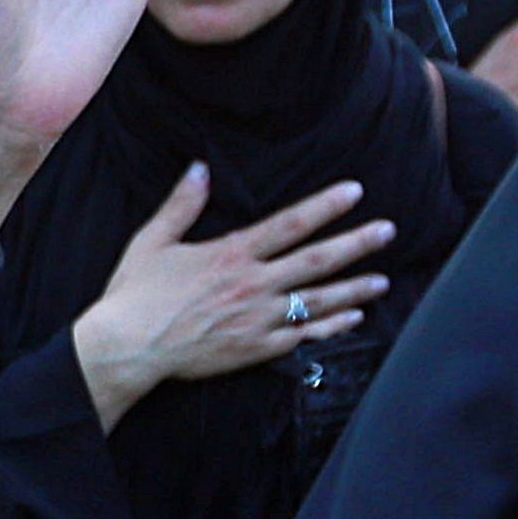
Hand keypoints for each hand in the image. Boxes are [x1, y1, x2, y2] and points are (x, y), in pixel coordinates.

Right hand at [69, 164, 390, 422]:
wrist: (128, 347)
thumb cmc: (135, 294)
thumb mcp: (152, 241)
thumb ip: (181, 205)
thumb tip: (199, 168)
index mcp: (232, 254)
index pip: (290, 224)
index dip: (325, 206)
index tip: (354, 192)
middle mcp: (253, 285)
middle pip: (316, 261)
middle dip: (356, 244)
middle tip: (388, 231)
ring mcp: (258, 320)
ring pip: (317, 301)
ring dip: (354, 289)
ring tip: (383, 280)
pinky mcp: (255, 350)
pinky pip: (303, 338)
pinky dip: (331, 328)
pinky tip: (353, 319)